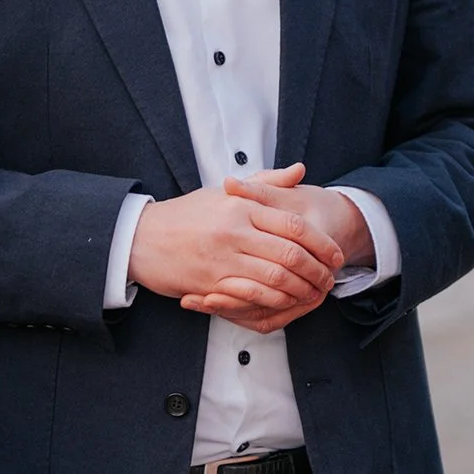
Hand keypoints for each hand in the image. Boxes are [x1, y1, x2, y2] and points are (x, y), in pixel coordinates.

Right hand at [130, 163, 344, 326]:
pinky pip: (253, 294)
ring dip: (301, 289)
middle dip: (317, 271)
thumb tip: (300, 171)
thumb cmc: (183, 215)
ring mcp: (222, 257)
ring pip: (277, 277)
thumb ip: (265, 183)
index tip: (335, 256)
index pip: (295, 225)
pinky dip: (275, 301)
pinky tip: (284, 302)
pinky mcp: (210, 281)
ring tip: (312, 294)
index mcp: (241, 207)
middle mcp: (234, 231)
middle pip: (291, 254)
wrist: (138, 238)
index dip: (322, 244)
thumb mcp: (223, 194)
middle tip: (329, 280)